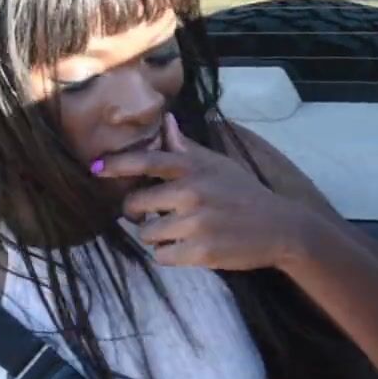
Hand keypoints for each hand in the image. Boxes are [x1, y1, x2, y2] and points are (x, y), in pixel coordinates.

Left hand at [96, 114, 313, 270]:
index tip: (97, 169)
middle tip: (154, 215)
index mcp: (194, 169)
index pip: (147, 161)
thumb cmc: (244, 193)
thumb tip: (166, 122)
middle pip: (135, 206)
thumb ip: (187, 149)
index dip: (117, 165)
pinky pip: (161, 256)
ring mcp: (195, 224)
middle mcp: (191, 193)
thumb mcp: (219, 165)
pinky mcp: (200, 253)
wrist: (280, 229)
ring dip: (157, 236)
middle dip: (139, 213)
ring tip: (178, 233)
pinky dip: (169, 255)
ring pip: (147, 234)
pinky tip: (187, 248)